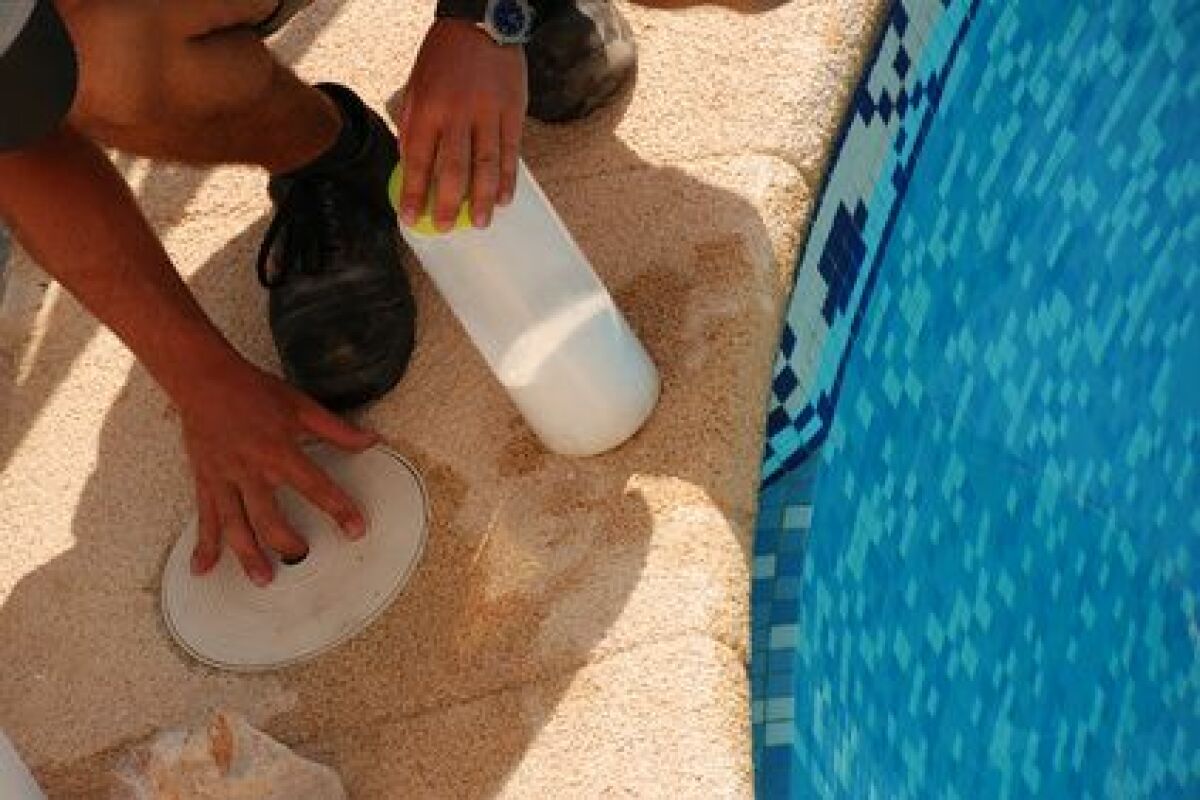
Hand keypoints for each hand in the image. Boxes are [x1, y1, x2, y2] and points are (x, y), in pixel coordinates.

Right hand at [177, 358, 377, 585]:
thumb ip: (337, 430)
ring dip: (249, 556)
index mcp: (279, 451)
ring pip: (236, 525)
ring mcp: (225, 479)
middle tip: (304, 556)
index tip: (356, 530)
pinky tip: (201, 569)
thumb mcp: (301, 406)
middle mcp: (251, 471)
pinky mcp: (204, 481)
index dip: (338, 509)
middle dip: (287, 543)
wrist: (204, 379)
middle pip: (270, 518)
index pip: (315, 487)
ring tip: (264, 579)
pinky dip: (203, 545)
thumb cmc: (253, 390)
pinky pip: (205, 518)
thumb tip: (372, 440)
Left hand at [394, 19, 526, 229]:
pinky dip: (508, 179)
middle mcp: (456, 114)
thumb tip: (410, 167)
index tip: (410, 218)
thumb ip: (413, 126)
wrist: (480, 23)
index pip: (417, 160)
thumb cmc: (443, 57)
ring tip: (481, 223)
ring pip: (485, 166)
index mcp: (427, 108)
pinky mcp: (513, 112)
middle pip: (452, 169)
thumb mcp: (416, 87)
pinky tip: (505, 199)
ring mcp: (487, 114)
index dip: (413, 192)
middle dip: (447, 204)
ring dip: (482, 199)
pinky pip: (510, 153)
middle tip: (446, 227)